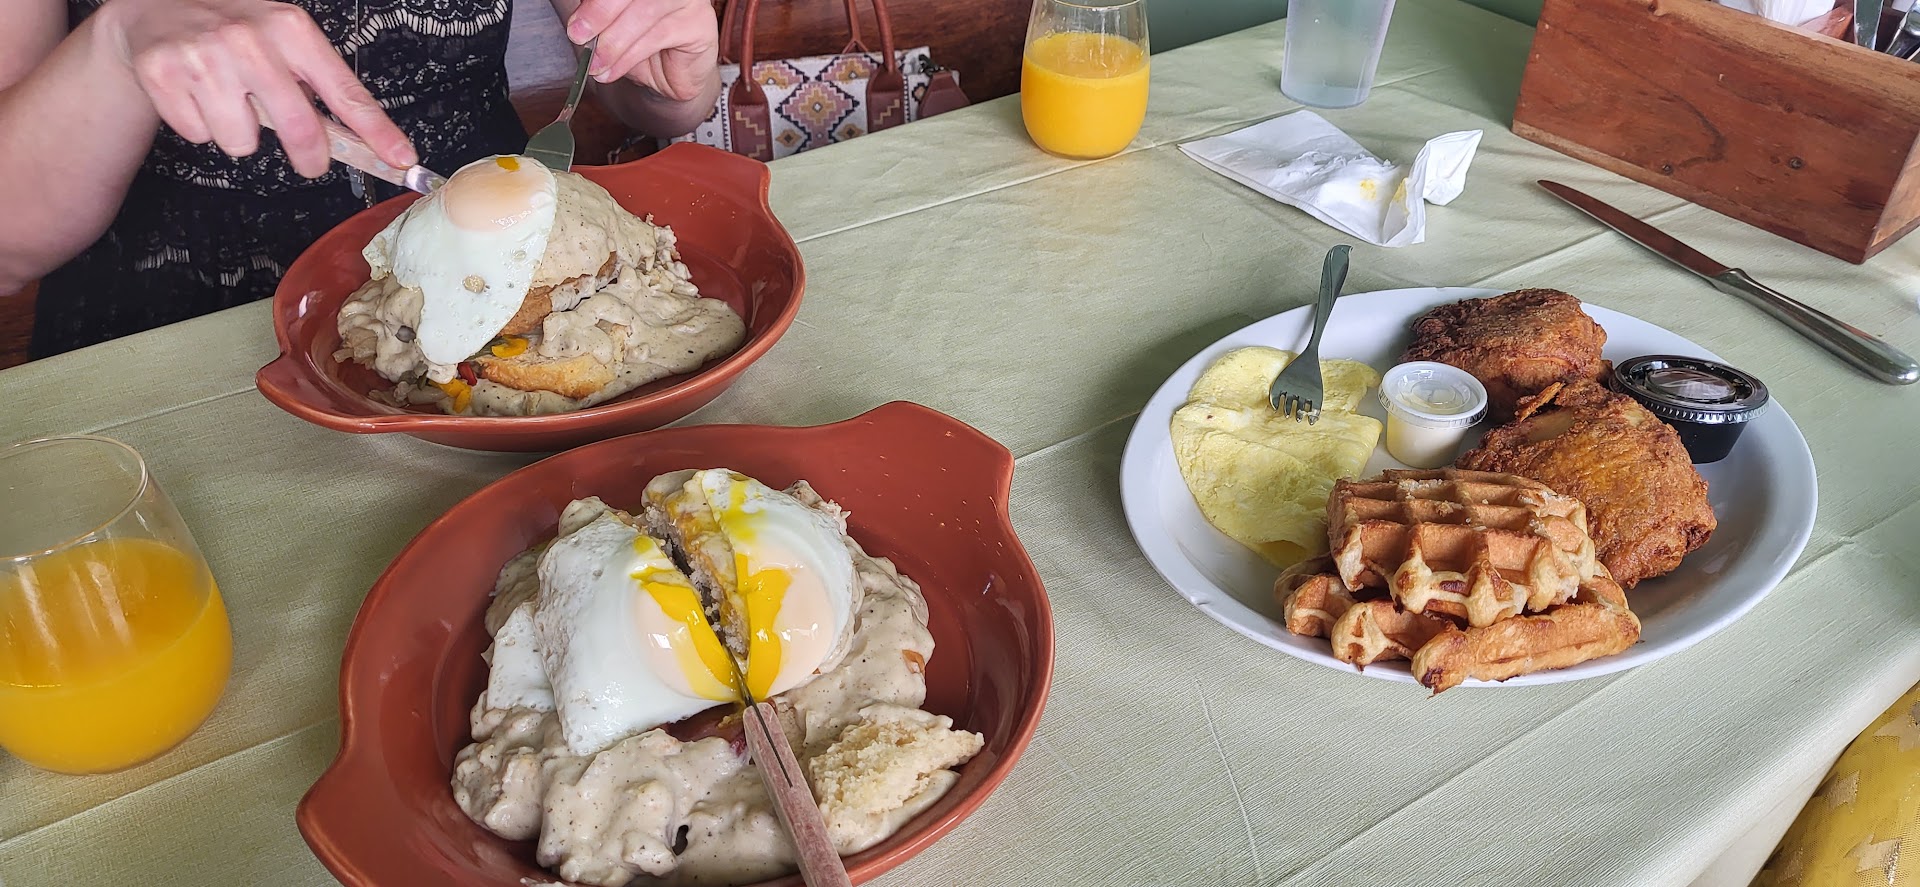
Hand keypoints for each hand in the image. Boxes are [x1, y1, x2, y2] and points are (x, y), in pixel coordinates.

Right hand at [95, 0, 415, 177]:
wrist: (156, 5)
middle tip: (310, 161)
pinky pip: (199, 136)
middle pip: (299, 128)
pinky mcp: (162, 74)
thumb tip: (368, 141)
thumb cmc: (235, 27)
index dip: (377, 132)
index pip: (346, 91)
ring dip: (239, 134)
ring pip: (242, 142)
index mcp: (290, 28)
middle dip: (310, 157)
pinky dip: (199, 125)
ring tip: (228, 99)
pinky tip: (195, 93)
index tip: (401, 159)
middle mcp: (248, 39)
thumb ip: (320, 83)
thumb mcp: (284, 38)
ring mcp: (203, 57)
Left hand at [565, 0, 718, 100]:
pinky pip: (659, 35)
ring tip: (597, 63)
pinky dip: (629, 56)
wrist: (671, 79)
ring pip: (644, 12)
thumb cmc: (642, 47)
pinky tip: (613, 70)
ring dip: (614, 42)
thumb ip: (597, 15)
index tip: (575, 23)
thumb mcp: (611, 28)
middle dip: (600, 13)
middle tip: (579, 36)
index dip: (597, 1)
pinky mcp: (700, 23)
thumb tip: (577, 20)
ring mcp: (688, 0)